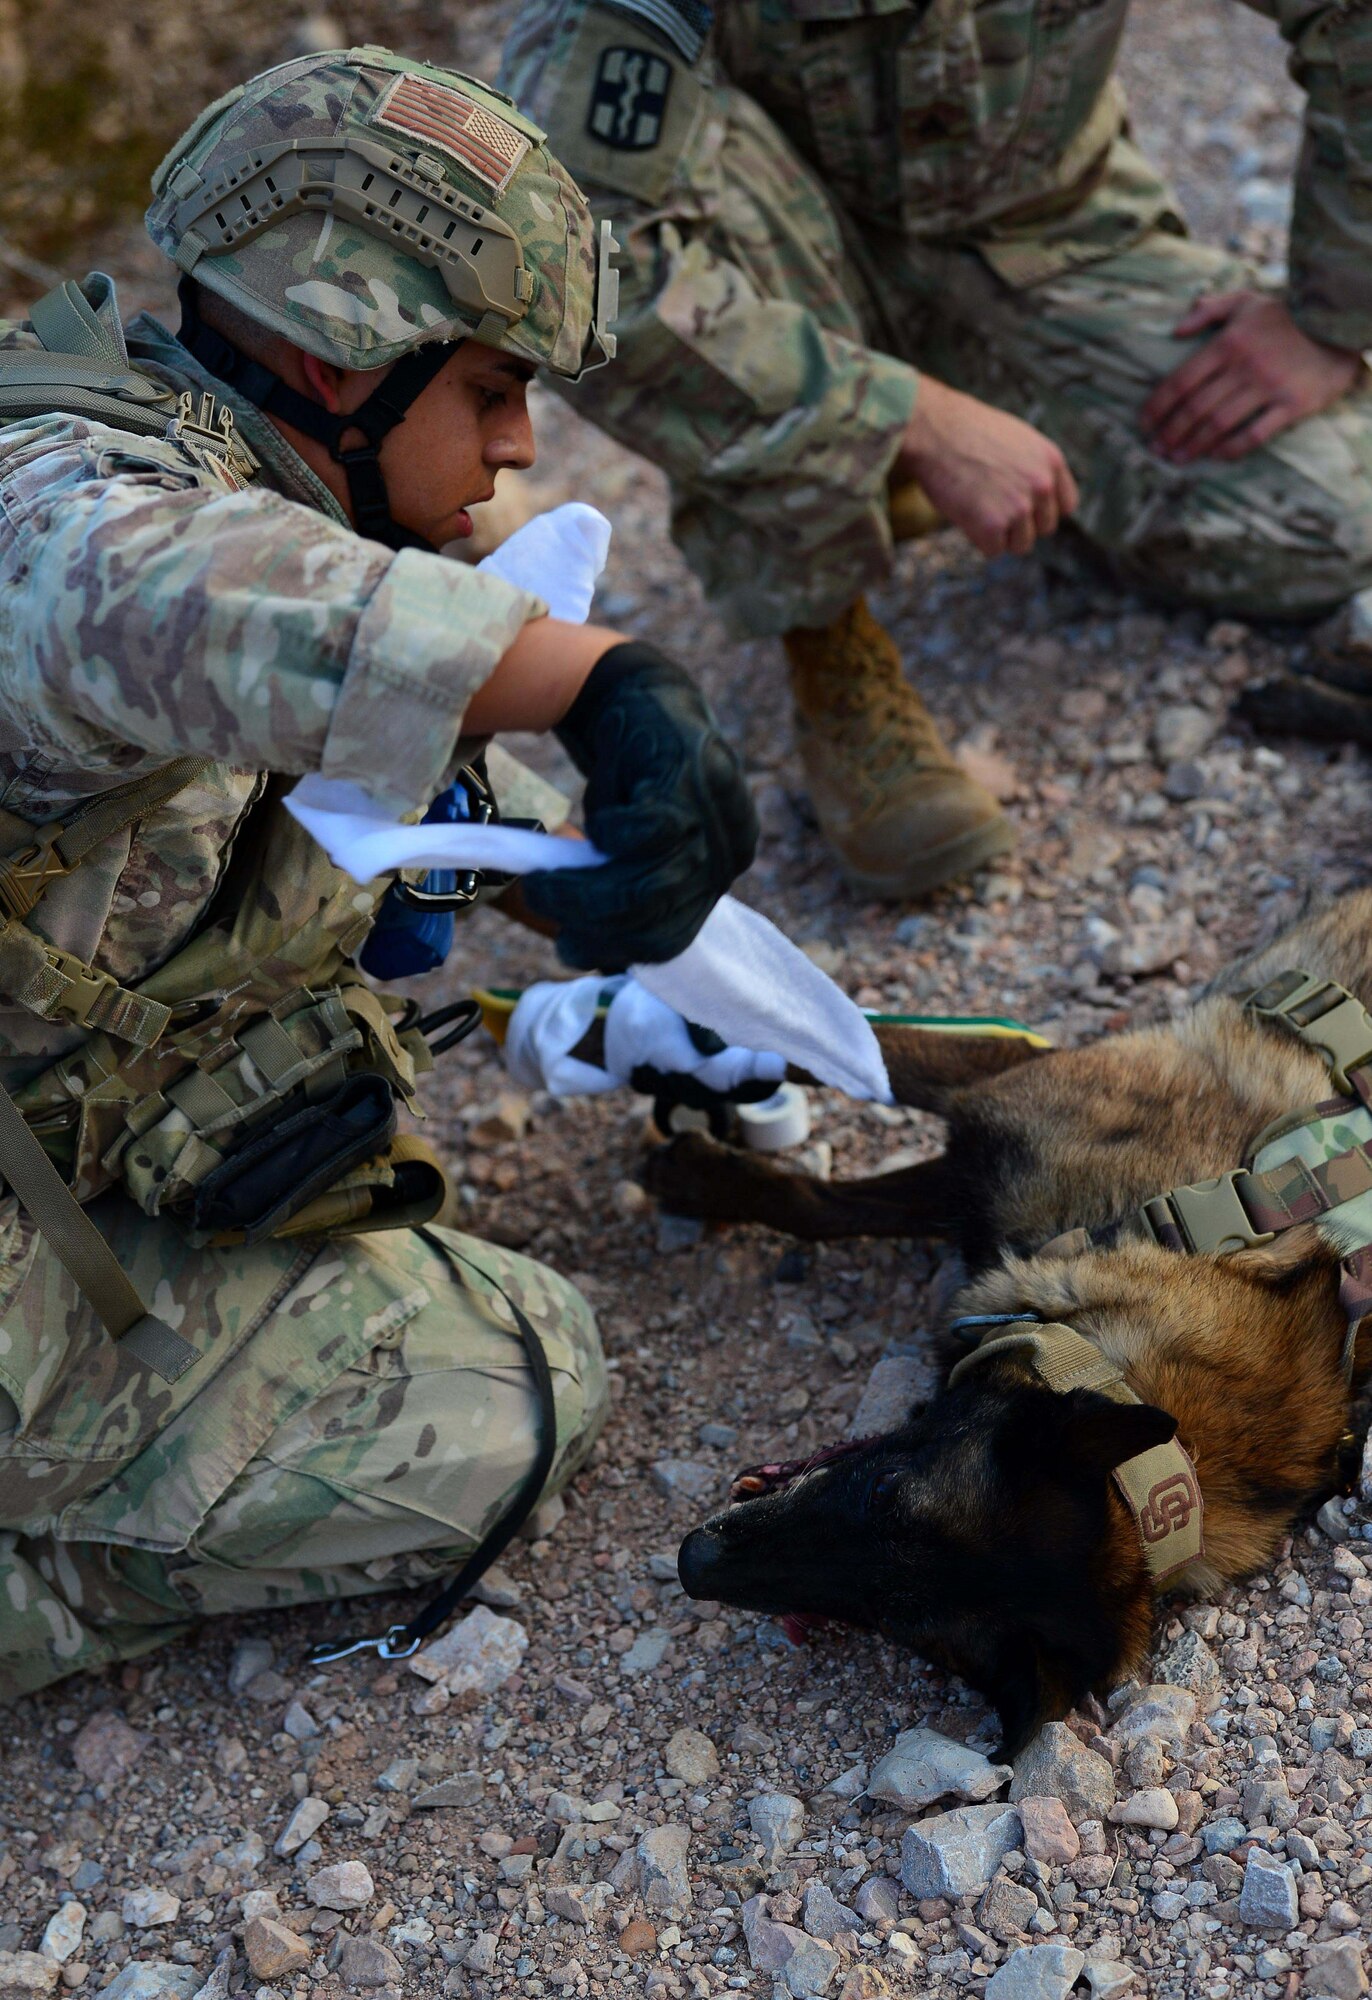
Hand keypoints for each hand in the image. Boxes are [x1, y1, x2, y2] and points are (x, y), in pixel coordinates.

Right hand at [521, 642, 757, 969]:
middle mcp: (728, 852)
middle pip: (656, 921)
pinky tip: (594, 817)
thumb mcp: (630, 849)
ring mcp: (716, 818)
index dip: (614, 950)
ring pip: (647, 886)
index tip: (568, 945)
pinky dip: (608, 833)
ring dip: (581, 890)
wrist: (639, 698)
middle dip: (588, 922)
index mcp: (716, 876)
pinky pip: (647, 833)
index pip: (671, 941)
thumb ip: (621, 891)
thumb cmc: (629, 785)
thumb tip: (588, 949)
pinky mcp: (694, 781)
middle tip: (539, 902)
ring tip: (541, 878)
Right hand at [893, 375, 1078, 557]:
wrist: (935, 430)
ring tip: (977, 507)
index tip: (1024, 508)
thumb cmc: (966, 432)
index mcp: (1051, 460)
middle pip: (1043, 529)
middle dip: (1020, 524)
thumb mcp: (1016, 439)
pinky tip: (966, 514)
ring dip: (1000, 534)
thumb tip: (1036, 500)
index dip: (1043, 510)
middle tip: (992, 505)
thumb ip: (1034, 467)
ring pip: (1020, 544)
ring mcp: (1018, 507)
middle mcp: (1041, 484)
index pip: (1066, 505)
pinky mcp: (992, 525)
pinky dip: (978, 539)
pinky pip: (993, 550)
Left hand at [1141, 292, 1361, 463]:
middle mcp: (1244, 366)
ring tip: (1176, 458)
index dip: (1157, 406)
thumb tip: (1175, 330)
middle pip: (1195, 408)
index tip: (1143, 424)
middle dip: (1170, 432)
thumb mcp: (1247, 301)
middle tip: (1155, 449)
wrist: (1338, 323)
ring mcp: (1268, 386)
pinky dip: (1231, 448)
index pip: (1181, 380)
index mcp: (1227, 343)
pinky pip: (1254, 434)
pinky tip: (1216, 456)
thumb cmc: (1286, 315)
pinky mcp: (1292, 405)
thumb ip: (1209, 310)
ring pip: (1219, 424)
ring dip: (1193, 445)